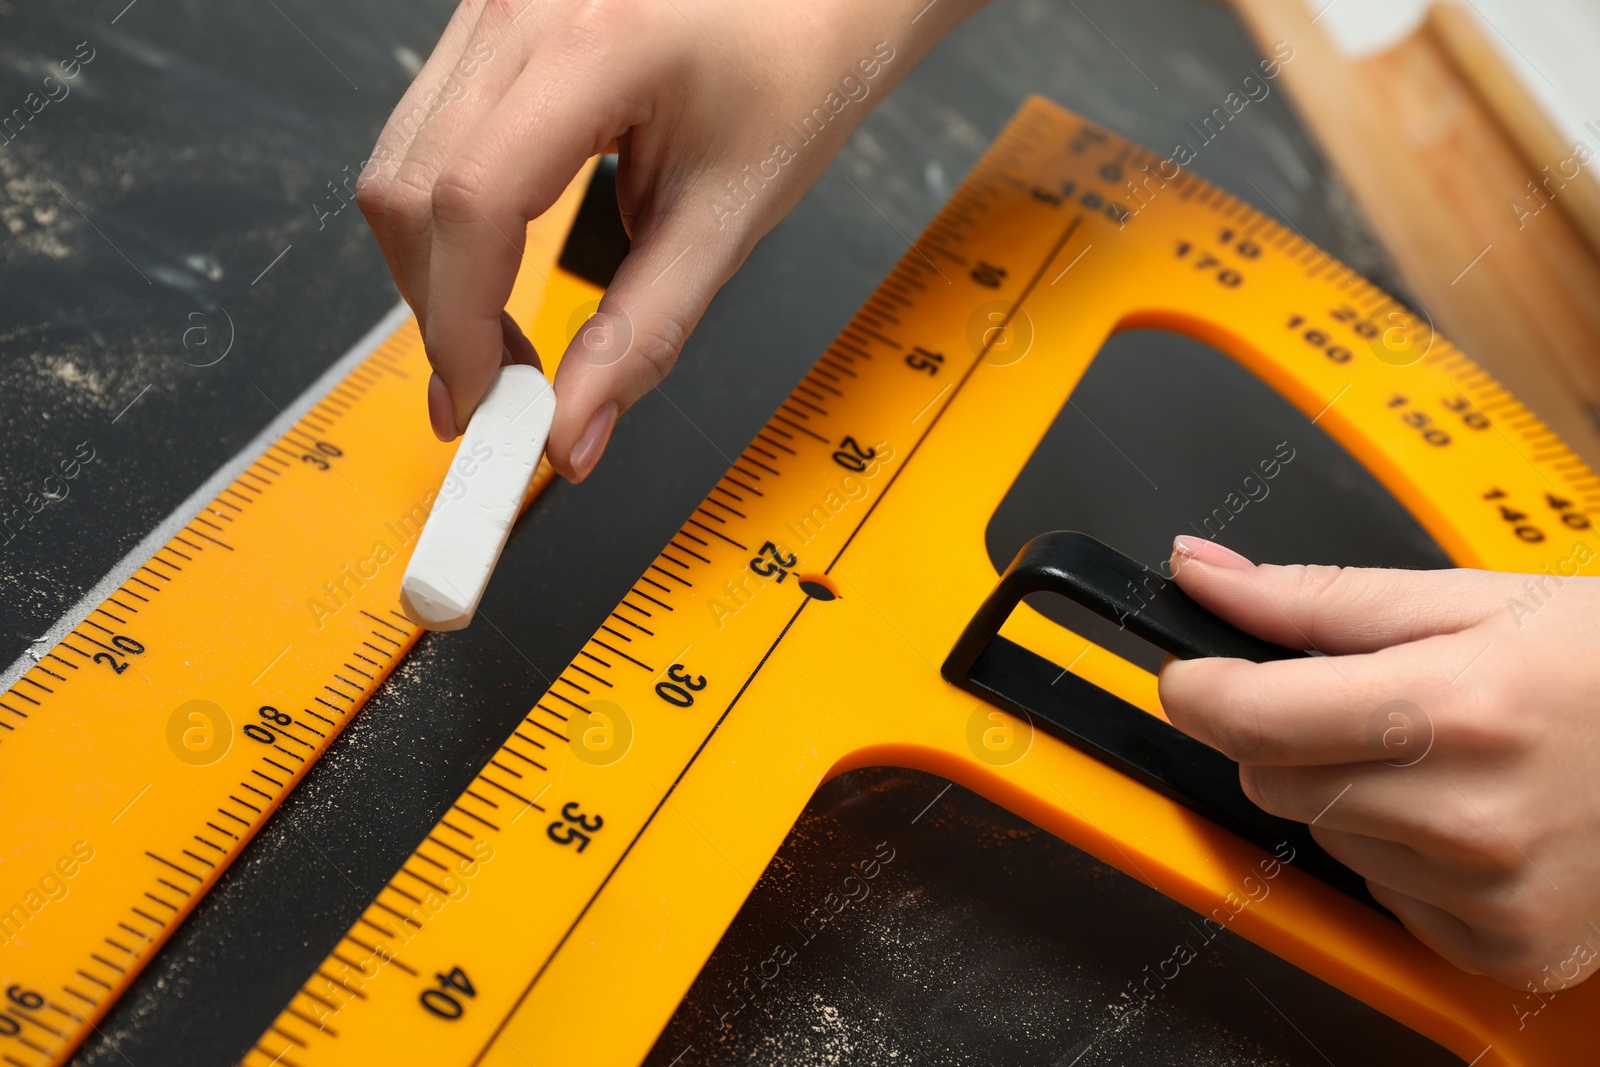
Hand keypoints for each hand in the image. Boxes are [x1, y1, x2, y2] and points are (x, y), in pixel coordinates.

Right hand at [357, 0, 982, 479]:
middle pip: (410, 191)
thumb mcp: (731, 214)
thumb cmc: (795, 71)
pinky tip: (494, 264)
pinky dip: (444, 219)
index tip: (482, 404)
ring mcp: (493, 5)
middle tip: (494, 392)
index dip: (458, 326)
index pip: (473, 205)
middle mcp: (522, 9)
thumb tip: (574, 429)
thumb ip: (645, 331)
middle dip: (438, 311)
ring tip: (496, 338)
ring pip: (401, 163)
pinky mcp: (488, 23)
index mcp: (597, 45)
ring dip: (433, 271)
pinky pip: (424, 133)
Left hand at [1158, 534, 1599, 989]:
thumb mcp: (1470, 600)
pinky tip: (1472, 814)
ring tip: (1447, 755)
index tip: (1193, 674)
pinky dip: (1401, 854)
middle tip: (1371, 703)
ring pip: (1322, 836)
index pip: (1251, 719)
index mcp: (1457, 708)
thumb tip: (1204, 573)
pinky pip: (1382, 894)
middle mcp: (1472, 815)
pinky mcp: (1505, 947)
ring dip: (1350, 793)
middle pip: (1271, 781)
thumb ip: (1314, 596)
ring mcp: (1491, 894)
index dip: (1197, 689)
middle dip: (1286, 735)